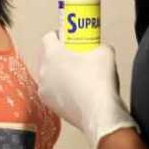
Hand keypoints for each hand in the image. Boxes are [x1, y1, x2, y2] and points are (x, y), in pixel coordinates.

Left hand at [38, 32, 136, 148]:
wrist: (100, 113)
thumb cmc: (99, 83)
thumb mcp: (104, 51)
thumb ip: (97, 45)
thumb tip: (98, 48)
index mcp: (52, 54)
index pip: (48, 37)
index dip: (59, 35)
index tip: (69, 38)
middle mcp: (44, 71)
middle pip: (46, 55)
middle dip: (58, 53)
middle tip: (74, 55)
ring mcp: (45, 89)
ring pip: (48, 74)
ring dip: (58, 71)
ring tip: (76, 74)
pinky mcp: (49, 104)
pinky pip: (51, 90)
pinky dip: (60, 88)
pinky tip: (75, 89)